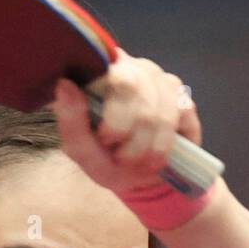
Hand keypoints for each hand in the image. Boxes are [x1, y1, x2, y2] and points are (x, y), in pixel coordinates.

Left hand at [51, 51, 201, 195]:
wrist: (141, 181)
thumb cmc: (106, 160)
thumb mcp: (82, 151)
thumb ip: (71, 121)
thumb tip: (65, 85)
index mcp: (102, 75)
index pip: (106, 67)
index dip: (110, 106)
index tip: (106, 137)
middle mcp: (132, 68)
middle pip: (133, 86)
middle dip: (126, 130)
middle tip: (120, 155)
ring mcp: (160, 79)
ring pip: (156, 108)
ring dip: (145, 145)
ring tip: (135, 160)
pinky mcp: (183, 98)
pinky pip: (178, 117)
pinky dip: (163, 146)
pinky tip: (154, 157)